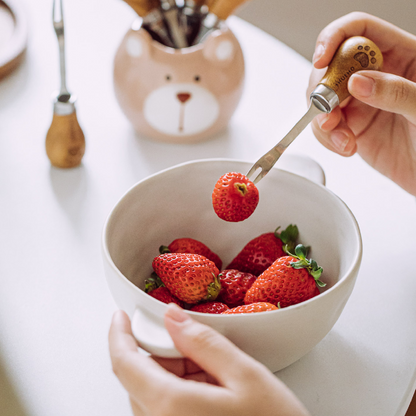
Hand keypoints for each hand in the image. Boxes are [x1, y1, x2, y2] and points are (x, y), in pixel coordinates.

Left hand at [109, 305, 309, 415]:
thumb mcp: (246, 376)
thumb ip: (205, 342)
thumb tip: (173, 317)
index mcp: (170, 407)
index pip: (124, 363)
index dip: (119, 334)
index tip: (122, 316)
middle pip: (140, 376)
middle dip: (164, 352)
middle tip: (196, 344)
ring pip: (154, 391)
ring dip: (177, 372)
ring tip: (216, 374)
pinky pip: (166, 408)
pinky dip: (182, 389)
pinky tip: (214, 390)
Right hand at [308, 12, 415, 195]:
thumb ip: (396, 92)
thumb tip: (358, 81)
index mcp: (403, 56)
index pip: (360, 29)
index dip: (335, 37)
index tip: (321, 59)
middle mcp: (378, 76)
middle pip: (333, 65)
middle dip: (322, 87)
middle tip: (327, 109)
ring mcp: (363, 102)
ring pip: (324, 98)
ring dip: (322, 118)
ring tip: (340, 135)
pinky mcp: (353, 127)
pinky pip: (326, 126)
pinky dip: (328, 137)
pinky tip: (346, 145)